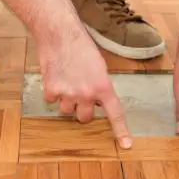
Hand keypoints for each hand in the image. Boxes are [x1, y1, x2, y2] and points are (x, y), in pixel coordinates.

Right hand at [38, 34, 132, 148]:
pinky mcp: (52, 90)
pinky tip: (55, 75)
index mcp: (103, 86)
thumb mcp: (99, 66)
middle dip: (82, 108)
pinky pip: (52, 100)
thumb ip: (100, 86)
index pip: (115, 113)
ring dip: (66, 100)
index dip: (121, 131)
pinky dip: (52, 91)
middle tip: (79, 92)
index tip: (126, 145)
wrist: (60, 34)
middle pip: (84, 117)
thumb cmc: (81, 46)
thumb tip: (97, 101)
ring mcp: (68, 93)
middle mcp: (87, 94)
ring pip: (66, 110)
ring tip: (66, 80)